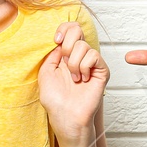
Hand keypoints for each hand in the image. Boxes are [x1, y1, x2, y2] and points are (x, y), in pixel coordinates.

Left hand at [39, 21, 109, 140]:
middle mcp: (78, 56)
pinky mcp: (101, 70)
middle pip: (77, 30)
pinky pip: (94, 56)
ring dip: (74, 63)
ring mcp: (91, 63)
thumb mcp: (45, 73)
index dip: (63, 29)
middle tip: (65, 61)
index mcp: (65, 55)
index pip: (69, 30)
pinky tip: (83, 79)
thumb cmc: (56, 101)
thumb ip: (51, 54)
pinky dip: (85, 67)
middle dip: (68, 44)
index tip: (56, 40)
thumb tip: (60, 41)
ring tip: (74, 78)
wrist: (67, 117)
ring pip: (84, 46)